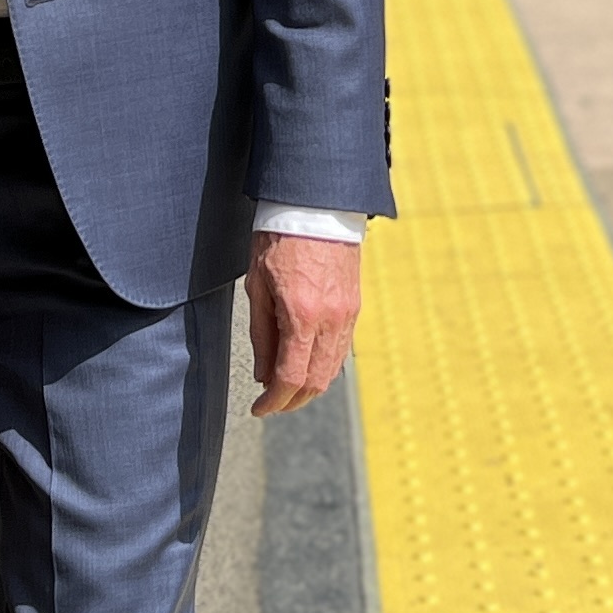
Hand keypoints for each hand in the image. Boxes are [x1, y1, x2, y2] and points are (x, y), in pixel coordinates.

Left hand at [246, 231, 361, 417]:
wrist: (315, 204)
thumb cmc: (279, 238)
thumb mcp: (257, 285)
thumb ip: (262, 334)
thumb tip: (263, 374)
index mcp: (302, 315)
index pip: (291, 378)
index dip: (274, 401)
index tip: (260, 408)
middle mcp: (330, 320)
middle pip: (316, 382)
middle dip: (292, 401)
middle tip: (271, 403)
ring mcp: (347, 314)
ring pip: (332, 370)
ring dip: (309, 387)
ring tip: (286, 387)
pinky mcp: (354, 307)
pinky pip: (341, 350)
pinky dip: (324, 366)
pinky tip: (306, 364)